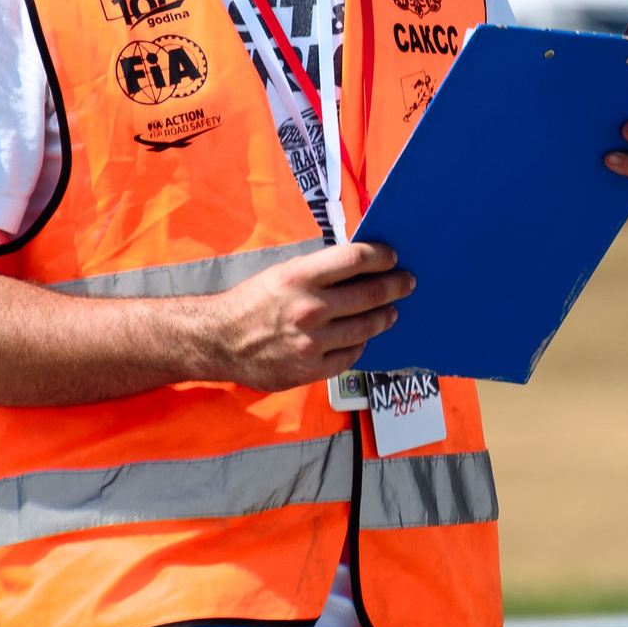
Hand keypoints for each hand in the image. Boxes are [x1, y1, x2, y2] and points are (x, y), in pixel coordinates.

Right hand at [206, 241, 413, 389]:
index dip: (381, 256)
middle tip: (407, 282)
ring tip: (390, 311)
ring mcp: (312, 342)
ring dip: (384, 317)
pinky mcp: (311, 369)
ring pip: (366, 328)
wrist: (220, 342)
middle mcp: (309, 309)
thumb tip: (359, 265)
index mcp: (300, 277)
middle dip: (395, 286)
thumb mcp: (282, 274)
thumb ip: (319, 271)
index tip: (392, 257)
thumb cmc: (252, 303)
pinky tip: (362, 337)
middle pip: (370, 294)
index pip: (355, 259)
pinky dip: (360, 344)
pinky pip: (350, 355)